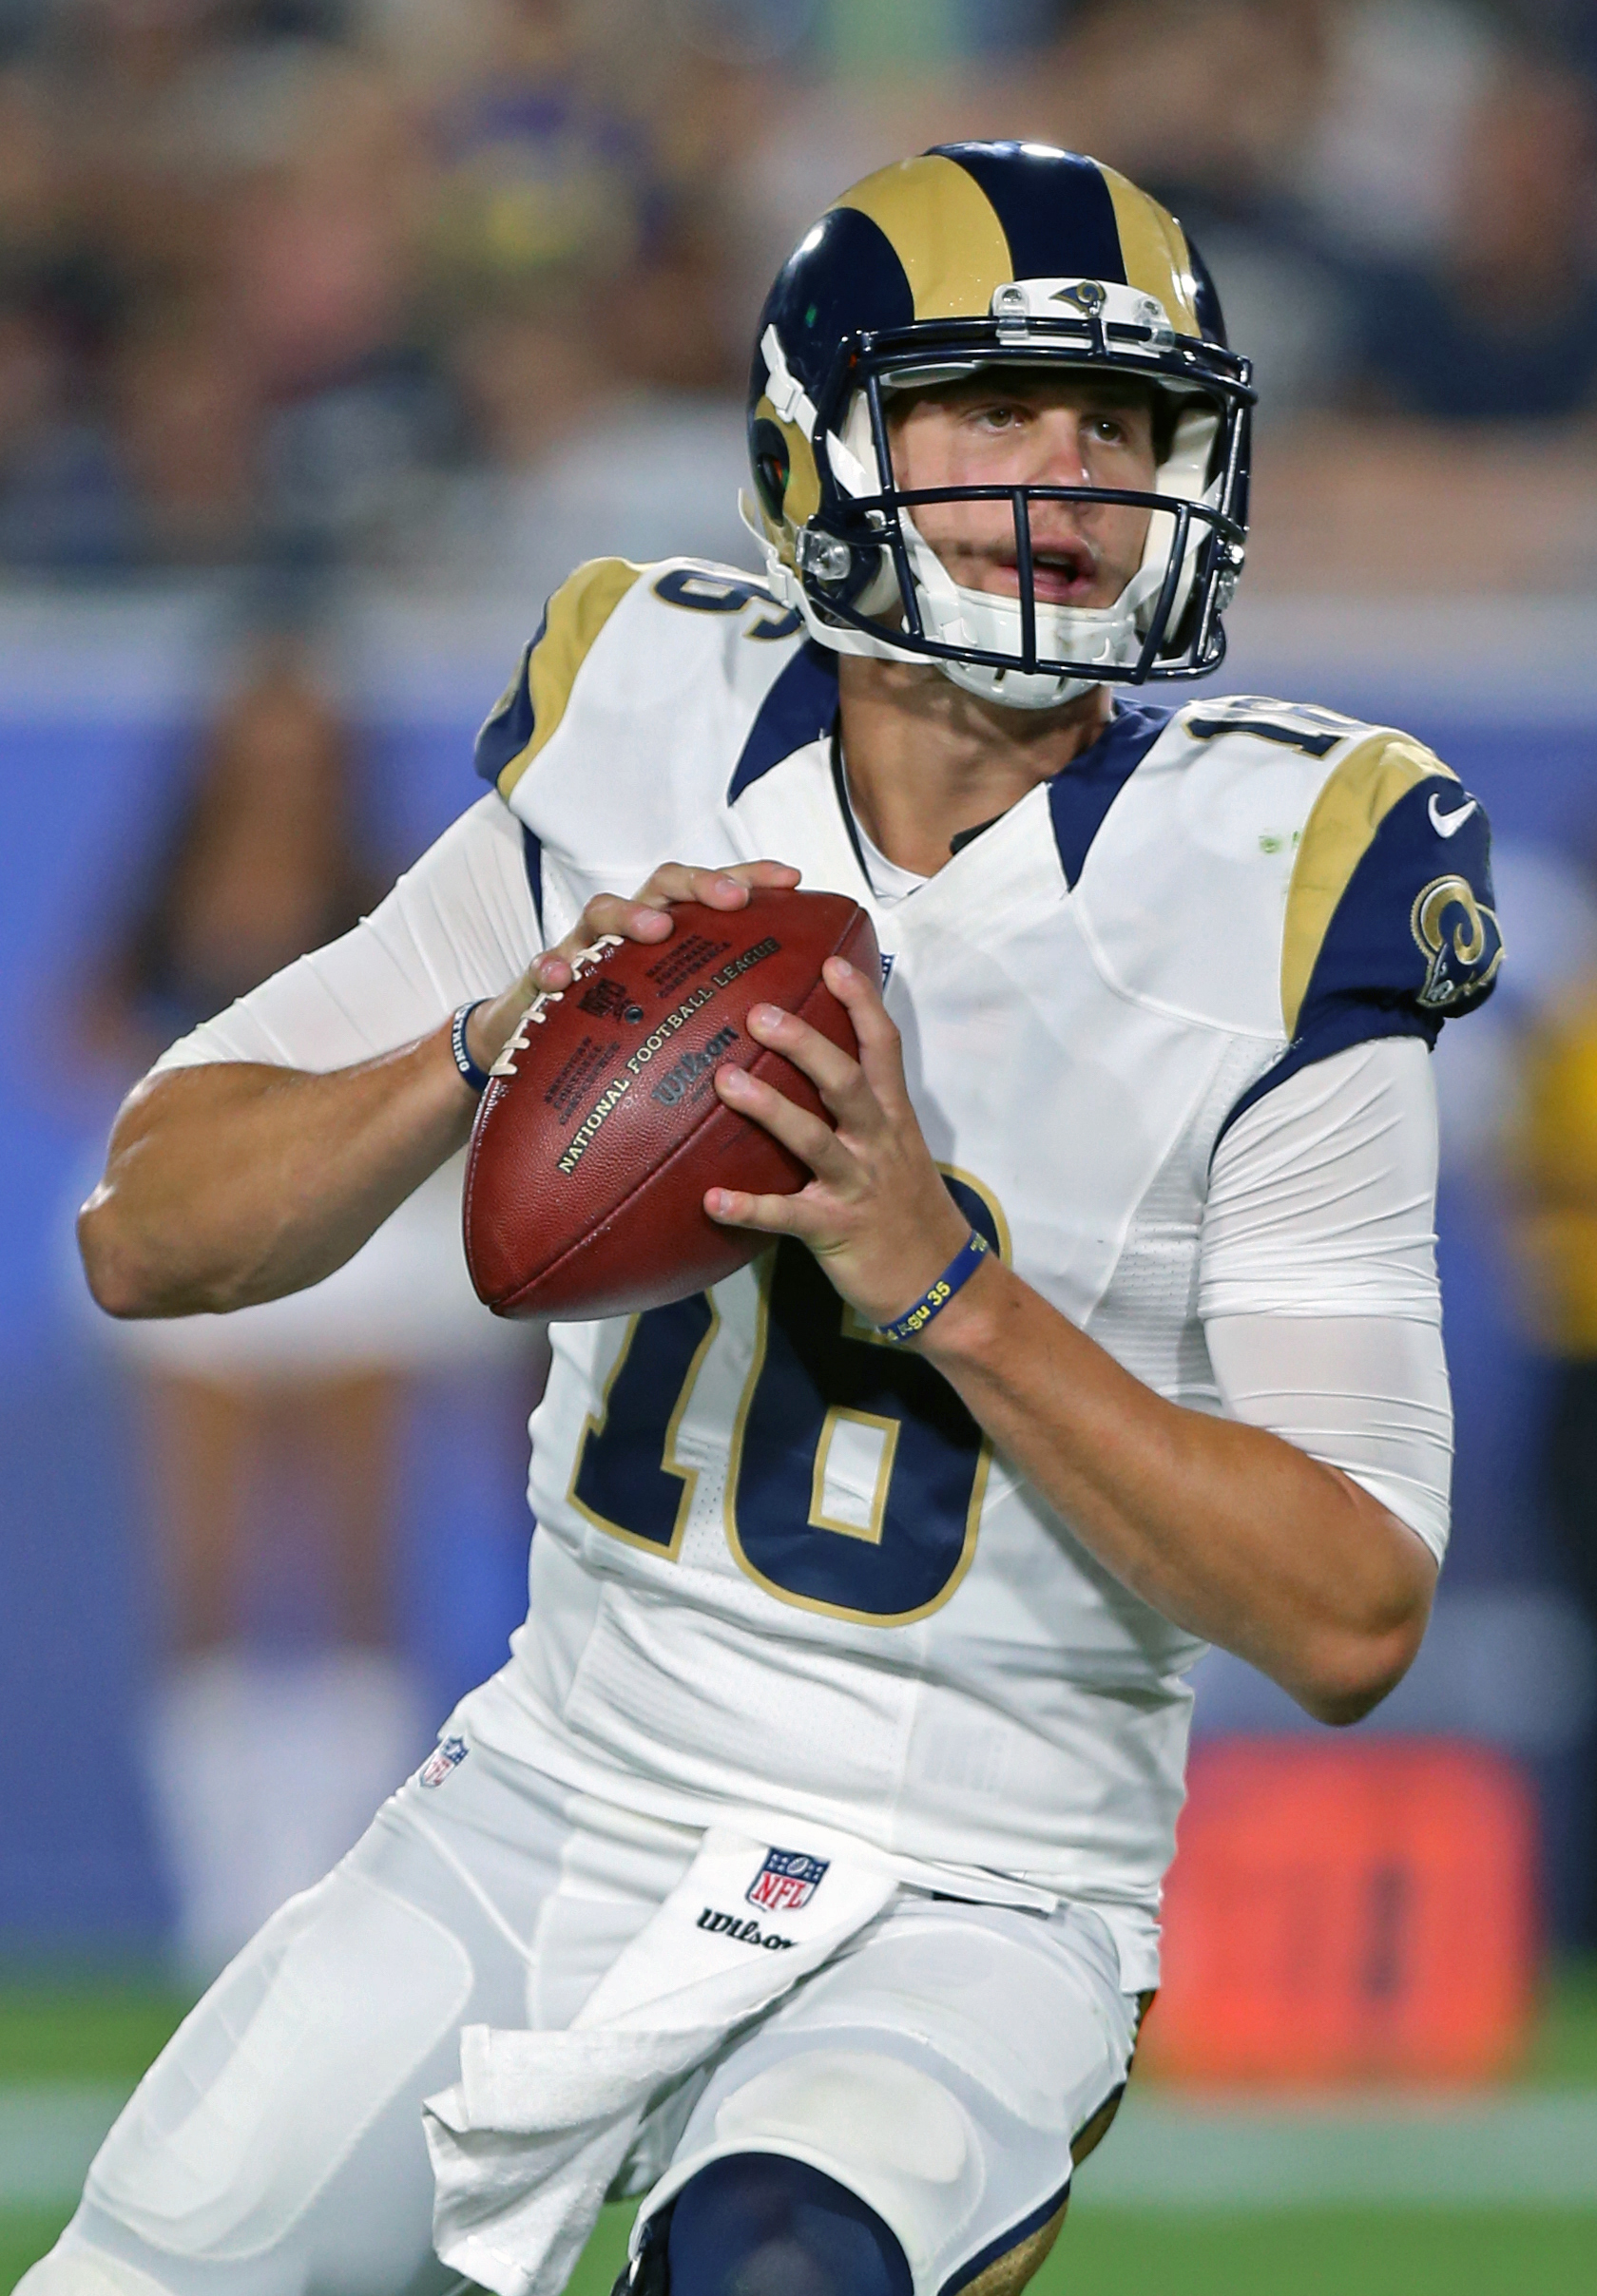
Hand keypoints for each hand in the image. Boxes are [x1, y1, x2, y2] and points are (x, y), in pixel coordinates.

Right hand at [463, 860, 801, 1074]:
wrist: (537, 1043)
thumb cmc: (622, 1027)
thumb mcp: (675, 1013)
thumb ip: (721, 1005)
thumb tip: (796, 1021)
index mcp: (667, 932)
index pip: (711, 891)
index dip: (751, 875)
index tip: (793, 877)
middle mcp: (627, 930)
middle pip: (663, 885)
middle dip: (700, 884)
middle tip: (733, 899)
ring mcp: (584, 949)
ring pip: (603, 911)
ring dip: (631, 914)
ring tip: (657, 928)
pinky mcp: (542, 980)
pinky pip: (544, 966)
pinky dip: (551, 966)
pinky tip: (559, 976)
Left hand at [704, 956, 974, 1329]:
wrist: (942, 1282)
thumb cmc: (908, 1211)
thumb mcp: (897, 1150)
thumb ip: (862, 1112)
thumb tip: (813, 1071)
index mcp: (893, 1117)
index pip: (883, 1046)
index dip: (860, 1001)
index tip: (831, 961)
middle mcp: (878, 1142)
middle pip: (845, 1080)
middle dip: (805, 1043)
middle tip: (758, 1012)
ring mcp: (858, 1186)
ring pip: (814, 1138)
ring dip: (769, 1108)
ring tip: (725, 1081)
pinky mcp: (836, 1230)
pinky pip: (787, 1216)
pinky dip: (749, 1208)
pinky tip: (710, 1201)